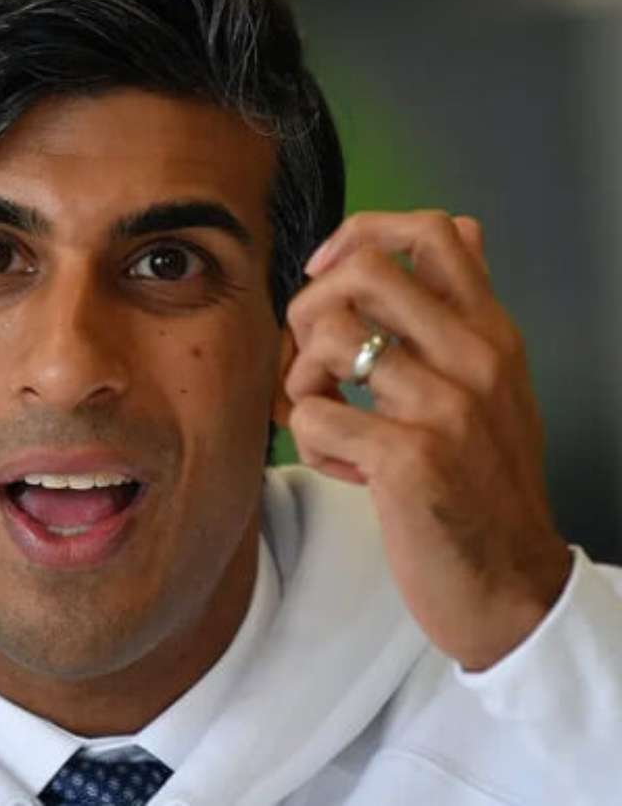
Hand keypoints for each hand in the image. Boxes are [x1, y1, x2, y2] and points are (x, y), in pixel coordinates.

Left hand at [283, 210, 571, 670]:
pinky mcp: (408, 458)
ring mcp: (444, 406)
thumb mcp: (498, 385)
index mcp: (492, 334)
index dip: (359, 233)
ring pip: (326, 340)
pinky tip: (344, 469)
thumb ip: (468, 310)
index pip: (432, 232)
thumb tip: (463, 226)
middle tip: (313, 362)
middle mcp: (474, 358)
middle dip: (309, 309)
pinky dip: (312, 444)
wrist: (512, 587)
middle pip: (361, 272)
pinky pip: (314, 417)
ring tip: (327, 420)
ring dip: (302, 382)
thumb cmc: (486, 485)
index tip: (326, 271)